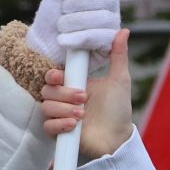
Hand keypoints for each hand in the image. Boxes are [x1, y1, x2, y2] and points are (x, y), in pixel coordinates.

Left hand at [27, 0, 123, 64]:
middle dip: (77, 4)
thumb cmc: (52, 16)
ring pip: (102, 18)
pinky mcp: (110, 47)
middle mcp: (110, 7)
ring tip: (61, 28)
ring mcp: (112, 26)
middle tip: (64, 11)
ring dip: (73, 23)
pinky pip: (100, 37)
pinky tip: (65, 41)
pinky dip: (77, 38)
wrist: (42, 46)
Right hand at [44, 30, 134, 159]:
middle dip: (64, 94)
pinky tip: (74, 125)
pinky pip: (47, 125)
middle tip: (83, 98)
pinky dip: (59, 124)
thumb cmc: (118, 109)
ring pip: (46, 106)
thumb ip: (118, 56)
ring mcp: (60, 114)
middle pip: (47, 90)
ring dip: (64, 109)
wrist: (117, 139)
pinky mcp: (57, 131)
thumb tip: (123, 31)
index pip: (54, 74)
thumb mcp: (120, 80)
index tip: (60, 76)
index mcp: (75, 83)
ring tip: (82, 114)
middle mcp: (64, 98)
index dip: (53, 74)